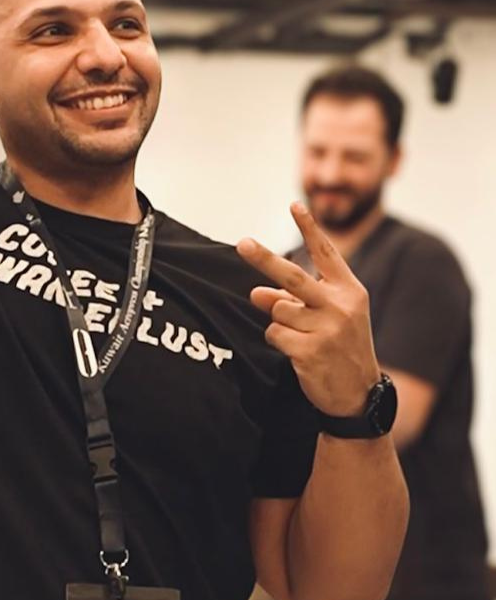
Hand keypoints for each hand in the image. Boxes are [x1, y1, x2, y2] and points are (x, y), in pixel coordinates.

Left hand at [236, 202, 380, 416]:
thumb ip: (293, 298)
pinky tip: (298, 352)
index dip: (309, 228)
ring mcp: (326, 329)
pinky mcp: (311, 351)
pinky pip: (274, 334)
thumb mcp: (327, 317)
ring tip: (301, 336)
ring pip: (277, 311)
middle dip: (264, 259)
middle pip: (292, 277)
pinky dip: (278, 340)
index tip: (295, 205)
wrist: (357, 394)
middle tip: (242, 244)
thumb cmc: (339, 346)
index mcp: (349, 290)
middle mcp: (340, 306)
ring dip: (279, 321)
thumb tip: (256, 292)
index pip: (326, 253)